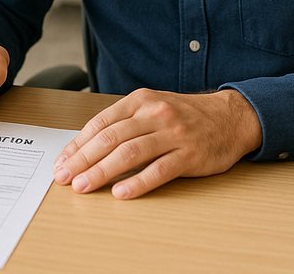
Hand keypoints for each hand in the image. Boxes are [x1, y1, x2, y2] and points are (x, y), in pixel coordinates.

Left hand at [53, 88, 261, 198]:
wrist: (230, 117)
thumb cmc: (184, 116)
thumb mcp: (152, 108)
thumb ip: (124, 124)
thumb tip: (87, 148)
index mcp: (140, 101)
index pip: (100, 124)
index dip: (78, 145)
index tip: (62, 162)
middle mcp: (154, 114)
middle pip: (110, 139)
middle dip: (83, 160)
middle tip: (65, 177)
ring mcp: (172, 134)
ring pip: (129, 154)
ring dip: (102, 172)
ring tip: (84, 186)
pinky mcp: (189, 155)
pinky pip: (159, 170)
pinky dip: (138, 182)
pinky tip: (121, 193)